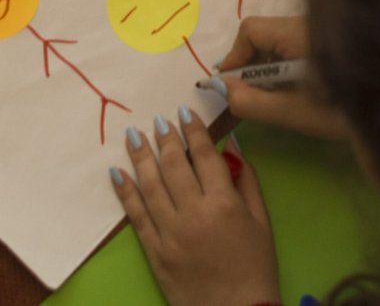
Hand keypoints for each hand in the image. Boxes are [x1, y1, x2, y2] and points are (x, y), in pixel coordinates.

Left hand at [112, 110, 276, 305]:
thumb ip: (247, 181)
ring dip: (141, 158)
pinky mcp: (155, 252)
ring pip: (151, 186)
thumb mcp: (261, 222)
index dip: (194, 131)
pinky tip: (118, 173)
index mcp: (224, 204)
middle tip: (158, 122)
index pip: (204, 156)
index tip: (184, 112)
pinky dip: (126, 193)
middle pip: (174, 166)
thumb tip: (232, 146)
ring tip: (134, 136)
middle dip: (166, 139)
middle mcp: (194, 214)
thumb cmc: (255, 267)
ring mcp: (171, 234)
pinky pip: (137, 217)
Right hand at [214, 16, 348, 139]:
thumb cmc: (347, 111)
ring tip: (278, 100)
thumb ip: (254, 102)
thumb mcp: (296, 112)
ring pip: (283, 44)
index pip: (251, 30)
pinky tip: (299, 94)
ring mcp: (323, 33)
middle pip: (266, 36)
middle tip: (251, 98)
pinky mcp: (336, 45)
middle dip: (252, 66)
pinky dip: (289, 69)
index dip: (235, 57)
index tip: (230, 87)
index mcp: (298, 32)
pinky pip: (300, 49)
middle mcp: (309, 24)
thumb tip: (224, 91)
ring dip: (271, 70)